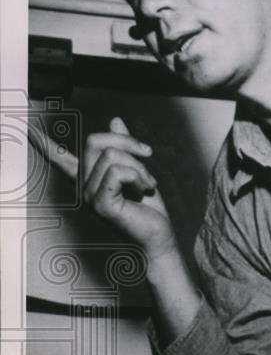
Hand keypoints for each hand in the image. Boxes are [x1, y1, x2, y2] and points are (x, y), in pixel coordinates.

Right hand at [30, 113, 200, 341]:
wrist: (159, 235)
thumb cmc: (148, 206)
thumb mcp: (137, 169)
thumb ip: (123, 146)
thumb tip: (115, 120)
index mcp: (88, 177)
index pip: (60, 157)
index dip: (43, 142)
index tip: (27, 127)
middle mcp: (83, 186)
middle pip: (95, 142)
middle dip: (128, 142)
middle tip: (149, 155)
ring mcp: (89, 196)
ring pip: (112, 156)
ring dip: (141, 166)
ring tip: (148, 184)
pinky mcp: (101, 204)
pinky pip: (118, 172)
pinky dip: (139, 176)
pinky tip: (145, 189)